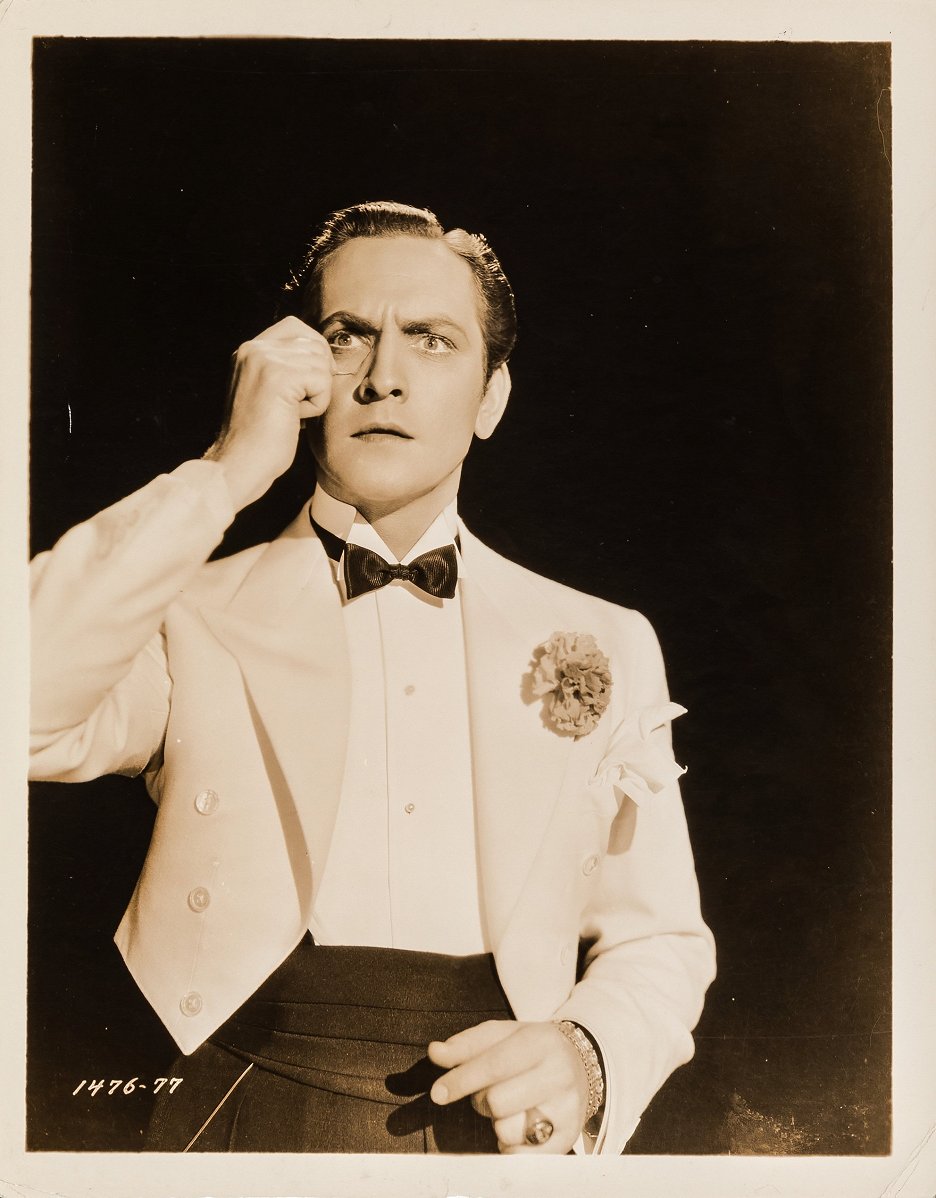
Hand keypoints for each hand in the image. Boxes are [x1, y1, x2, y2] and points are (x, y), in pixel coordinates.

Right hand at [204, 316, 332, 510]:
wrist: (240, 464)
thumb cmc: (260, 438)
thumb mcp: (270, 392)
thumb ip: (288, 368)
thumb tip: (326, 357)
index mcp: (249, 350)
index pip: (296, 327)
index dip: (313, 353)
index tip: (307, 385)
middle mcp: (253, 348)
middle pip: (314, 343)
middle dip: (318, 376)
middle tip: (297, 404)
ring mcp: (264, 359)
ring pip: (321, 364)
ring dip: (317, 394)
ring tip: (291, 414)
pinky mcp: (278, 376)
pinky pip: (323, 382)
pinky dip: (317, 405)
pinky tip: (294, 419)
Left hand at [427, 1019, 587, 1153]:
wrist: (581, 1062)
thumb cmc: (531, 1048)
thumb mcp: (502, 1035)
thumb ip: (466, 1044)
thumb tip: (435, 1052)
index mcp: (540, 1041)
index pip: (494, 1065)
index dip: (461, 1080)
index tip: (437, 1093)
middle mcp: (559, 1074)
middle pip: (497, 1101)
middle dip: (481, 1100)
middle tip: (489, 1092)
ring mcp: (566, 1108)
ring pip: (508, 1130)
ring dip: (496, 1123)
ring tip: (509, 1107)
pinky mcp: (568, 1136)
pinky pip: (522, 1155)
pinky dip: (510, 1146)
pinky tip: (517, 1127)